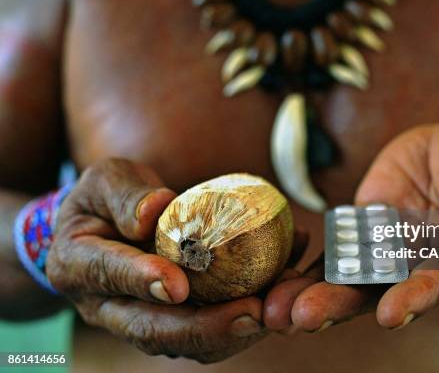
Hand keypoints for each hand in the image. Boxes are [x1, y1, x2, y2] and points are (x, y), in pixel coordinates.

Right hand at [47, 158, 265, 362]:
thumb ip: (125, 194)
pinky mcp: (170, 325)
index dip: (141, 280)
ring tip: (271, 313)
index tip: (177, 284)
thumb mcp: (105, 181)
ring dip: (230, 332)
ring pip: (182, 342)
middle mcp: (105, 306)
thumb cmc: (106, 201)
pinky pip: (205, 334)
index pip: (106, 274)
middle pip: (150, 329)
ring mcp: (138, 321)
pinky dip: (241, 322)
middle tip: (249, 313)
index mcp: (77, 264)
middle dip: (202, 327)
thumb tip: (155, 211)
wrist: (106, 230)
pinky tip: (275, 298)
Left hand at [264, 108, 438, 330]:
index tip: (389, 314)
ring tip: (277, 311)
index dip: (419, 297)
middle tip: (304, 320)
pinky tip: (278, 278)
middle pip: (384, 289)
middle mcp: (426, 258)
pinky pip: (339, 245)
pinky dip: (311, 263)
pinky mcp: (369, 221)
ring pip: (353, 274)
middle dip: (343, 305)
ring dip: (316, 292)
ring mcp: (393, 242)